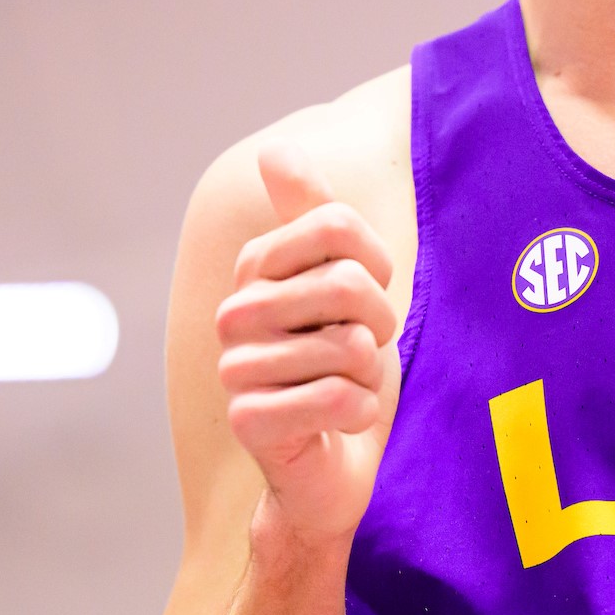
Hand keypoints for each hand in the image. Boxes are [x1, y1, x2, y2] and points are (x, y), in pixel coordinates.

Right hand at [214, 139, 399, 548]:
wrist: (336, 466)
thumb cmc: (344, 368)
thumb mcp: (344, 283)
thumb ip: (314, 216)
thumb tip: (273, 148)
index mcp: (257, 270)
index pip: (338, 224)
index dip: (376, 264)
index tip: (369, 296)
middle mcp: (236, 313)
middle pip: (348, 283)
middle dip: (378, 326)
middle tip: (362, 352)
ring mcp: (237, 369)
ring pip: (348, 345)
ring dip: (370, 376)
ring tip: (347, 388)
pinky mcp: (250, 421)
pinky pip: (337, 397)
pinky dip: (359, 412)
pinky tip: (341, 422)